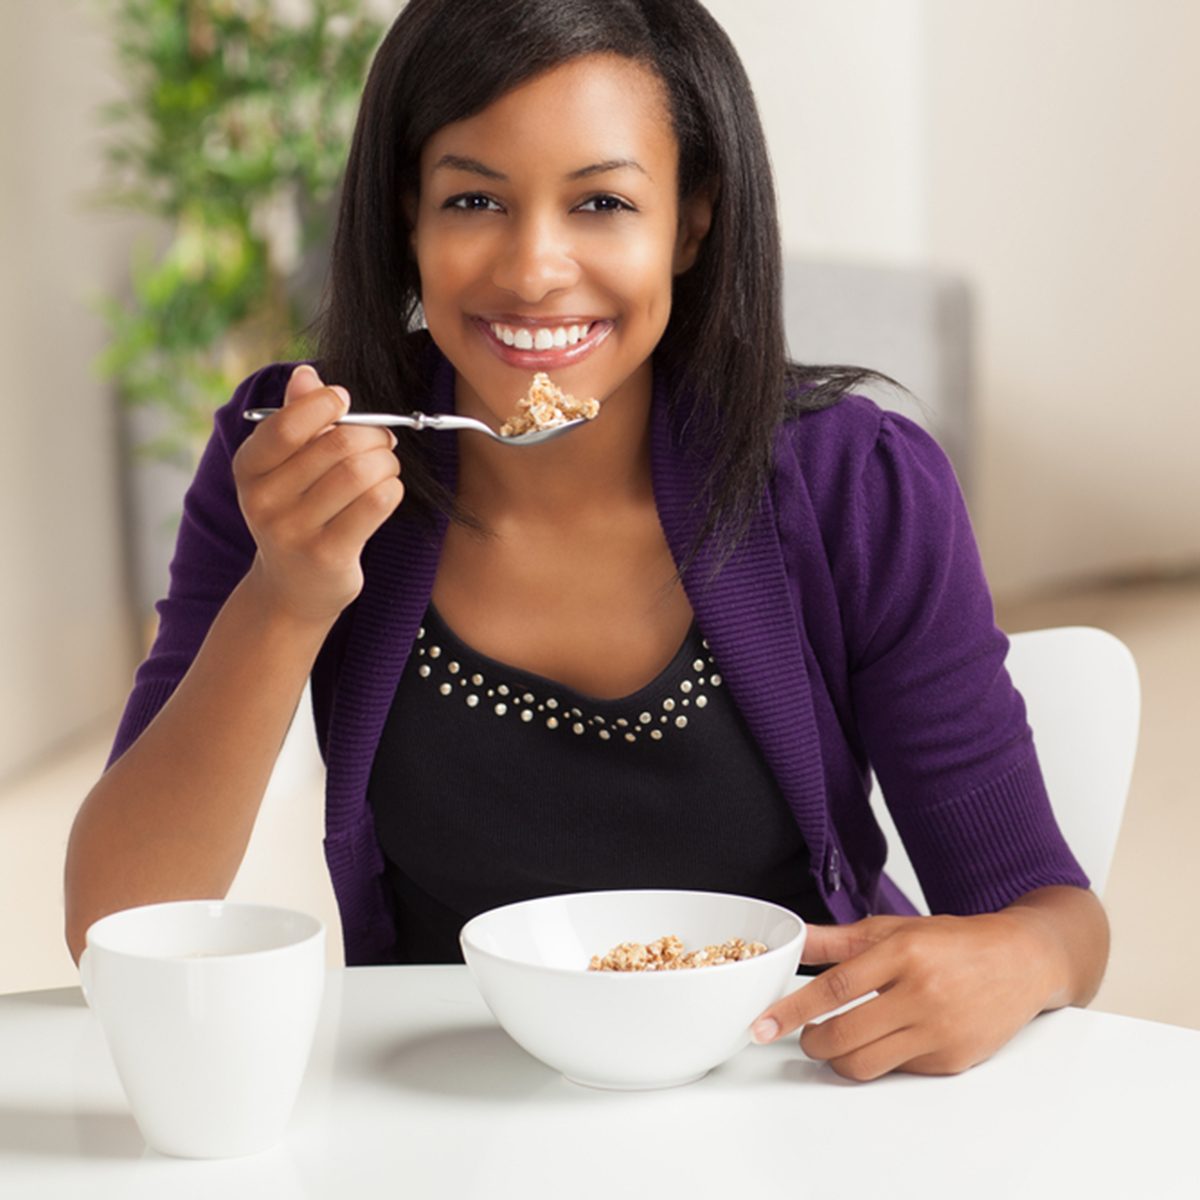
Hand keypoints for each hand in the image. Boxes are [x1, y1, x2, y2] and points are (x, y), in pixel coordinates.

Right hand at [233, 364, 404, 624]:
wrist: (292, 588)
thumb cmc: (296, 512)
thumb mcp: (284, 467)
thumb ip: (296, 419)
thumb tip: (307, 373)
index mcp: (249, 468)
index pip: (288, 423)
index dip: (325, 404)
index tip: (344, 402)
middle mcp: (264, 499)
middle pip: (337, 445)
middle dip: (371, 435)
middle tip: (382, 440)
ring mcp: (294, 530)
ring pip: (360, 472)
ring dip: (386, 463)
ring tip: (386, 467)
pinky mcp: (327, 554)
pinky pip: (376, 504)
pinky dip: (392, 490)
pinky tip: (387, 492)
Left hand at [750, 909, 1064, 1081]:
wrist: (1020, 961)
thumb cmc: (953, 942)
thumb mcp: (894, 928)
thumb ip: (838, 940)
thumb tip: (794, 939)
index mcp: (903, 953)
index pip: (834, 989)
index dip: (792, 1010)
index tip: (764, 1025)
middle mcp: (922, 993)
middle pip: (845, 1035)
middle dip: (812, 1041)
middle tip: (805, 1034)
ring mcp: (939, 1031)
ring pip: (866, 1063)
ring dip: (839, 1058)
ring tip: (835, 1041)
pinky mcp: (952, 1060)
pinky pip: (897, 1071)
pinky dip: (880, 1059)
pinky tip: (885, 1039)